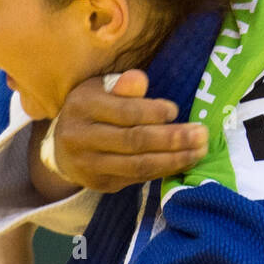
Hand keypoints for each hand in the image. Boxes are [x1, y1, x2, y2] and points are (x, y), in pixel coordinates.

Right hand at [38, 69, 208, 194]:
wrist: (61, 147)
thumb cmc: (92, 108)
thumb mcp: (101, 88)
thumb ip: (122, 85)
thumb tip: (140, 79)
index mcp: (83, 106)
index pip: (124, 112)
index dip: (153, 112)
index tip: (176, 110)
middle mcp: (81, 138)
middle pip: (134, 141)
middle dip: (172, 139)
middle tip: (202, 135)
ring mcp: (89, 165)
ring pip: (138, 165)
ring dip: (174, 159)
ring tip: (200, 151)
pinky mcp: (100, 184)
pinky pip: (137, 178)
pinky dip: (164, 170)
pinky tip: (184, 161)